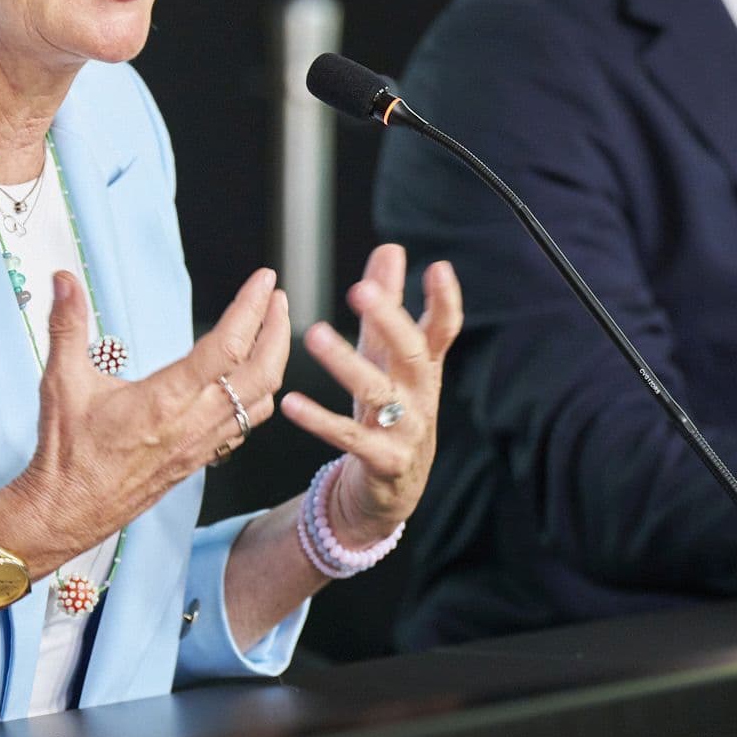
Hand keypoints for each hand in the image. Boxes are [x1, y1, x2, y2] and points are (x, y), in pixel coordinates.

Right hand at [0, 267, 290, 563]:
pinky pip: (246, 425)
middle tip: (278, 297)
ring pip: (262, 402)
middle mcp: (192, 422)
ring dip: (274, 362)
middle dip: (277, 330)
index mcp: (165, 399)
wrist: (69, 511)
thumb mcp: (62, 382)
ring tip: (271, 331)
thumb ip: (67, 326)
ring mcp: (201, 444)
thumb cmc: (67, 454)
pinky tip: (250, 380)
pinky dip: (259, 395)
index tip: (263, 280)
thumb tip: (64, 282)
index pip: (226, 346)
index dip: (250, 308)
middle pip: (262, 373)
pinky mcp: (200, 458)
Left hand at [278, 244, 462, 544]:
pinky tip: (291, 402)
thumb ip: (389, 304)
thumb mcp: (389, 357)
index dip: (445, 301)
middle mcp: (420, 396)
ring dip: (345, 363)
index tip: (438, 267)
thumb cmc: (390, 409)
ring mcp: (405, 430)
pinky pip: (349, 438)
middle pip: (412, 354)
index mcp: (425, 368)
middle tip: (361, 290)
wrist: (394, 487)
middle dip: (389, 320)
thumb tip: (390, 249)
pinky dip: (319, 420)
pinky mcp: (383, 460)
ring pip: (377, 393)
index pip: (443, 330)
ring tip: (314, 334)